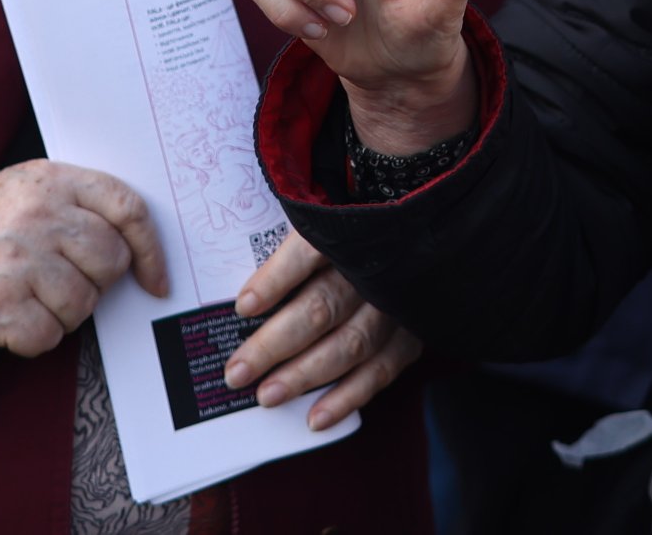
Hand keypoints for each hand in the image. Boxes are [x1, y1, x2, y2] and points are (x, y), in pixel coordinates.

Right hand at [0, 161, 168, 355]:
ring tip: (26, 296)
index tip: (154, 278)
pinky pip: (50, 337)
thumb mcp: (21, 188)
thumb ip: (73, 203)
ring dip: (62, 313)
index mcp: (51, 180)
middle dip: (95, 282)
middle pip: (111, 262)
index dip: (150, 248)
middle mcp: (39, 216)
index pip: (127, 207)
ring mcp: (20, 262)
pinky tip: (8, 318)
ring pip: (84, 305)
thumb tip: (131, 245)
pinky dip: (33, 338)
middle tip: (61, 282)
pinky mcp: (1, 307)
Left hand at [222, 230, 421, 426]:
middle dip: (274, 345)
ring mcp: (394, 304)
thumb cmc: (348, 245)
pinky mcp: (411, 335)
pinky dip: (346, 398)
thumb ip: (287, 254)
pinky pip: (379, 372)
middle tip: (237, 373)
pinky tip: (315, 419)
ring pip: (348, 345)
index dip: (276, 280)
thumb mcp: (323, 232)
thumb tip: (241, 296)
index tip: (243, 307)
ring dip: (304, 375)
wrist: (415, 249)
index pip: (307, 253)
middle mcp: (371, 269)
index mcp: (345, 233)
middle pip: (320, 308)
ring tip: (266, 396)